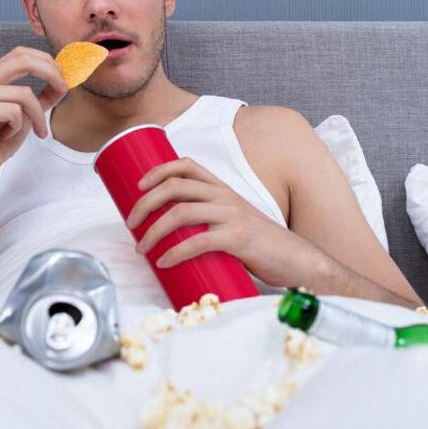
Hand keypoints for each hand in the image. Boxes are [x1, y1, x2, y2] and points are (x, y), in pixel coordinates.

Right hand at [0, 46, 68, 185]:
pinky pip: (16, 112)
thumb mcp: (26, 115)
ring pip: (25, 93)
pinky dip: (20, 126)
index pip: (20, 54)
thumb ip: (41, 98)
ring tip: (36, 131)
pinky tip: (8, 135)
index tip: (63, 77)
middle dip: (50, 72)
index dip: (46, 61)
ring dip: (38, 115)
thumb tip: (63, 83)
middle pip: (22, 59)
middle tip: (64, 88)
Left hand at [125, 157, 322, 286]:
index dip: (159, 170)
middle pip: (175, 187)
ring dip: (153, 230)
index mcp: (225, 190)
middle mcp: (226, 197)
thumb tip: (175, 236)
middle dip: (145, 203)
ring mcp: (232, 216)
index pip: (188, 166)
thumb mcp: (237, 222)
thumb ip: (212, 221)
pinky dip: (174, 252)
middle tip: (131, 224)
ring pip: (180, 212)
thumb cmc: (262, 246)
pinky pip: (197, 242)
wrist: (296, 260)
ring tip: (142, 248)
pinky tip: (164, 262)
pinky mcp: (237, 239)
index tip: (139, 186)